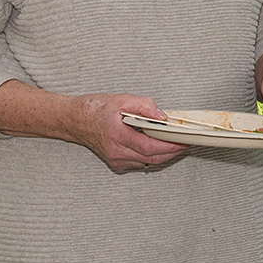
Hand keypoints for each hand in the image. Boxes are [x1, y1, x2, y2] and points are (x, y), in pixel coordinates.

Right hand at [72, 93, 188, 173]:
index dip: (170, 145)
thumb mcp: (122, 99)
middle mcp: (116, 152)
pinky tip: (159, 146)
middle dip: (173, 151)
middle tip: (187, 141)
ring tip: (176, 142)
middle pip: (152, 158)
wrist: (75, 120)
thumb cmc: (95, 109)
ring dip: (165, 154)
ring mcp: (116, 160)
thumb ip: (144, 106)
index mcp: (117, 135)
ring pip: (148, 162)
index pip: (150, 146)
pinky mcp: (117, 164)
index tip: (185, 140)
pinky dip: (153, 156)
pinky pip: (141, 163)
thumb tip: (162, 117)